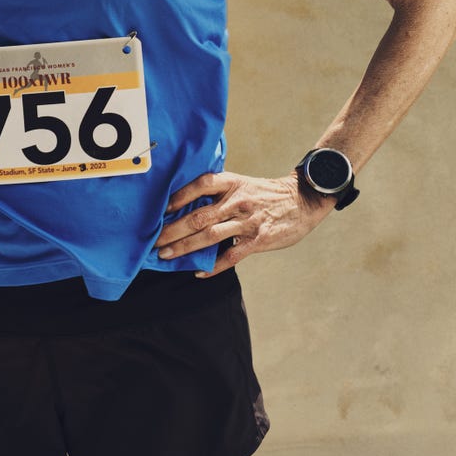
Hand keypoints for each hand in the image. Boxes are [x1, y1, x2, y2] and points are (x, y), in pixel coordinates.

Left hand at [155, 169, 333, 277]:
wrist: (302, 201)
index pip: (201, 184)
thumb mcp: (242, 183)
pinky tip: (199, 272)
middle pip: (199, 216)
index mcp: (233, 183)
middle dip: (173, 230)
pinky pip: (231, 256)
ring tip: (165, 254)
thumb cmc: (265, 194)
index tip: (162, 208)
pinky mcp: (257, 240)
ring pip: (210, 236)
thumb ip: (219, 191)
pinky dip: (214, 266)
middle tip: (154, 240)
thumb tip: (185, 204)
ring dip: (184, 247)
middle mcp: (238, 201)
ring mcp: (247, 222)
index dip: (180, 195)